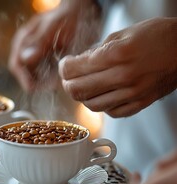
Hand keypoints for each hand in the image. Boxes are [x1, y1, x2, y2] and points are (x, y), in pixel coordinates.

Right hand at [8, 0, 99, 91]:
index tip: (32, 88)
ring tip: (59, 82)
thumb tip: (25, 59)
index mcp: (24, 40)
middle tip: (51, 86)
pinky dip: (55, 77)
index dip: (23, 78)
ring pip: (38, 75)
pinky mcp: (50, 59)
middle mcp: (29, 49)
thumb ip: (40, 41)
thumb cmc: (67, 13)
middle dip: (37, 82)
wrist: (83, 9)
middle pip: (26, 73)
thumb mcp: (54, 26)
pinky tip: (63, 76)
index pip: (16, 65)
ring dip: (47, 81)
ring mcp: (39, 54)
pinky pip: (49, 73)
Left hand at [59, 18, 176, 117]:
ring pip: (91, 105)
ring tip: (85, 85)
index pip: (74, 69)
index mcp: (116, 55)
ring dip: (83, 96)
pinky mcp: (141, 104)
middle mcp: (123, 77)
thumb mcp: (123, 34)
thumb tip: (78, 63)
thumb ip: (97, 50)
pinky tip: (103, 94)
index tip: (65, 65)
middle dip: (67, 83)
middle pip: (78, 91)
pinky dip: (102, 105)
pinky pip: (111, 112)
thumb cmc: (157, 36)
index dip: (64, 68)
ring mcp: (133, 93)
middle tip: (68, 77)